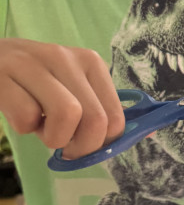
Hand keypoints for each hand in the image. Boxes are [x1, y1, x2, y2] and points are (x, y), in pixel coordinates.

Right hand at [0, 39, 124, 159]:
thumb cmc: (34, 82)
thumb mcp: (72, 88)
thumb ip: (102, 109)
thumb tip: (148, 134)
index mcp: (90, 63)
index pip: (116, 117)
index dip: (101, 143)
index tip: (82, 145)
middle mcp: (66, 58)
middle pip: (95, 119)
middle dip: (79, 146)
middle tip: (62, 145)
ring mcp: (33, 64)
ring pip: (66, 115)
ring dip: (52, 137)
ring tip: (40, 126)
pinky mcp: (2, 76)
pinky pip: (26, 118)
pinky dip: (23, 128)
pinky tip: (18, 112)